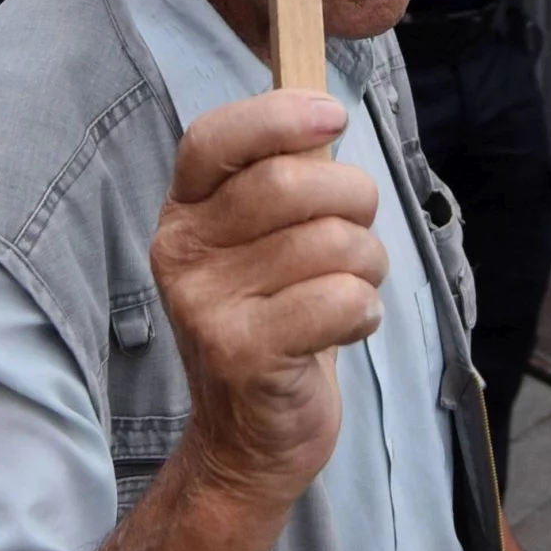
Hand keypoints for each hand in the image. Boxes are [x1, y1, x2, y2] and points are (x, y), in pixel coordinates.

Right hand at [153, 91, 385, 508]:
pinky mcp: (242, 354)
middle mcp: (182, 253)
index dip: (277, 115)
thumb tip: (323, 110)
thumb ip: (284, 181)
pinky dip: (365, 310)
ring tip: (353, 288)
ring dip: (367, 263)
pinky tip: (349, 326)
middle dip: (354, 199)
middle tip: (359, 231)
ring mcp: (205, 305)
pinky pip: (339, 300)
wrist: (248, 440)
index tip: (333, 116)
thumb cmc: (275, 322)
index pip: (213, 138)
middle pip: (289, 184)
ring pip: (328, 243)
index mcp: (185, 212)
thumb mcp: (261, 244)